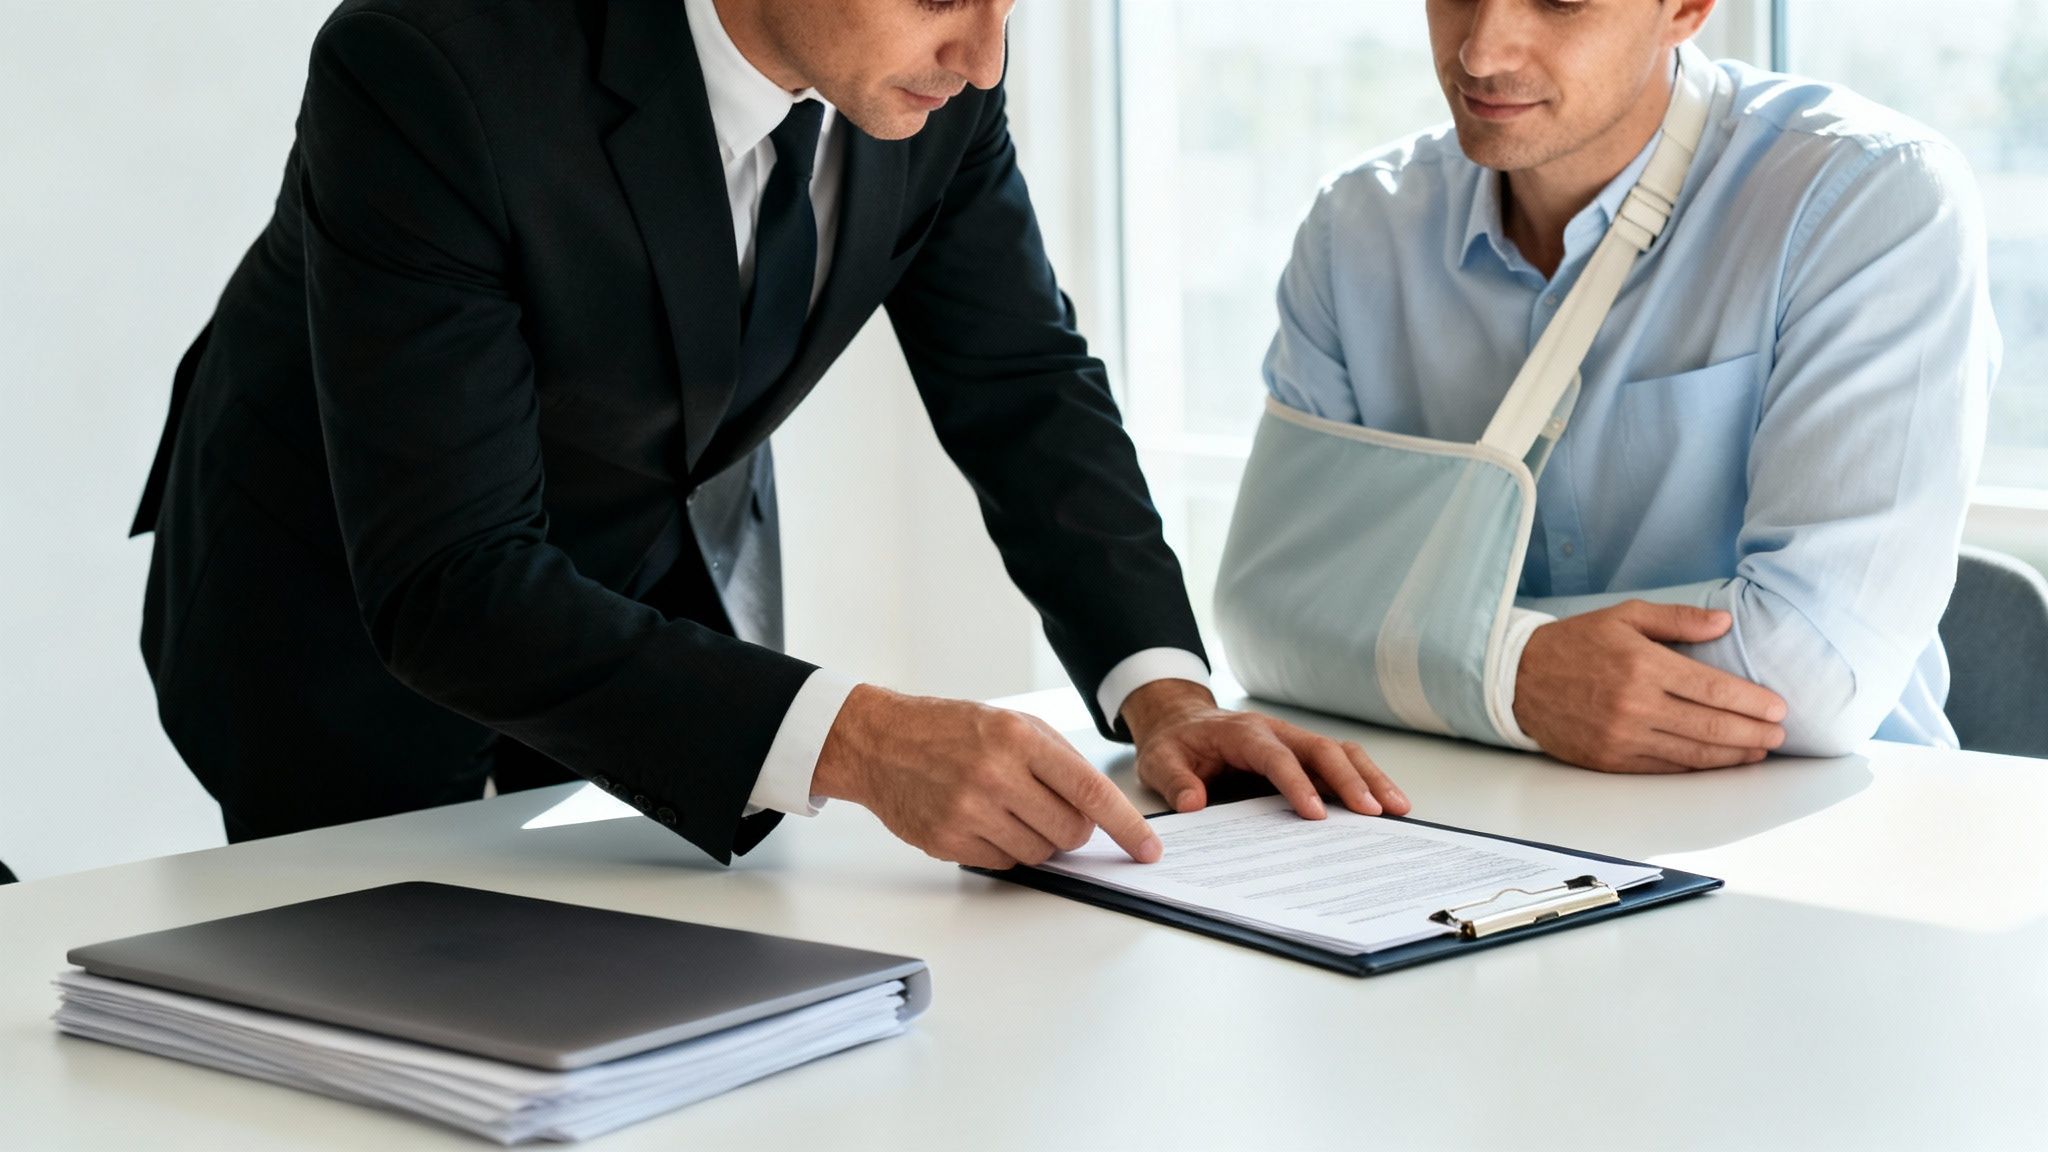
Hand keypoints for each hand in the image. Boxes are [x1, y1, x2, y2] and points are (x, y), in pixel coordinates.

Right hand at [811, 685, 1160, 868]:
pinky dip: (1004, 848)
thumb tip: (1101, 807)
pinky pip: (1004, 864)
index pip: (1089, 791)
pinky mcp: (948, 842)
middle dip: (1073, 830)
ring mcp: (969, 812)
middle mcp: (994, 775)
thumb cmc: (949, 729)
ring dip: (1037, 839)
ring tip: (1008, 809)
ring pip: (1039, 854)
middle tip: (1050, 810)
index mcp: (1018, 738)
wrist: (879, 742)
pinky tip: (982, 820)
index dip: (1126, 826)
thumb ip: (1059, 758)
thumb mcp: (1010, 721)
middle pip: (1070, 832)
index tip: (1147, 848)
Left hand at [1123, 680, 1409, 819]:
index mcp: (1243, 734)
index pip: (1276, 757)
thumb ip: (1175, 781)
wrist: (1180, 724)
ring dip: (1370, 778)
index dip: (1296, 784)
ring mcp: (1293, 742)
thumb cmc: (1175, 744)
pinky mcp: (1301, 755)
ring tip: (1398, 809)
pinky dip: (1364, 780)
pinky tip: (1384, 804)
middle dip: (1351, 780)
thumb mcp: (1159, 762)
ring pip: (1340, 753)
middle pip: (1322, 749)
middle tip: (1375, 812)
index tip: (1314, 814)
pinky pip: (1339, 763)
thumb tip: (1194, 803)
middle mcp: (1276, 732)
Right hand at [1513, 601, 1788, 772]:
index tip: (1777, 708)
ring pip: (1692, 754)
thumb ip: (1677, 619)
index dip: (1751, 702)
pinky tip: (1718, 763)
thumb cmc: (1574, 643)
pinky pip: (1664, 768)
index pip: (1712, 689)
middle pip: (1710, 726)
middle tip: (1779, 734)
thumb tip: (1724, 625)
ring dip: (1733, 755)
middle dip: (1752, 733)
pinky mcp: (1610, 759)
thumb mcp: (1624, 615)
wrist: (1517, 679)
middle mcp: (1635, 704)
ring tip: (1759, 751)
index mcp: (1642, 665)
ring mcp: (1622, 737)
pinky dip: (1698, 768)